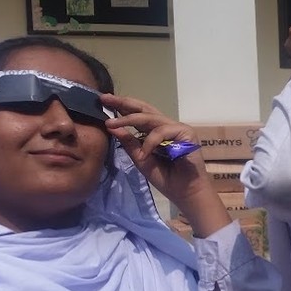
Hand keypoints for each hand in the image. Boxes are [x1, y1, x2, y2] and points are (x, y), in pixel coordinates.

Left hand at [102, 95, 221, 213]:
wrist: (185, 192)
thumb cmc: (166, 178)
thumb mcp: (141, 159)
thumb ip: (129, 143)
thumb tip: (112, 126)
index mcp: (156, 131)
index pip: (139, 114)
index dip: (122, 107)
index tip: (103, 101)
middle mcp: (167, 126)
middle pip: (145, 108)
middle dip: (124, 102)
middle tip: (106, 98)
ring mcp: (178, 128)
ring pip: (151, 117)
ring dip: (129, 119)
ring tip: (112, 124)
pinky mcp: (187, 133)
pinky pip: (163, 131)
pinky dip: (151, 142)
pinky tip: (144, 154)